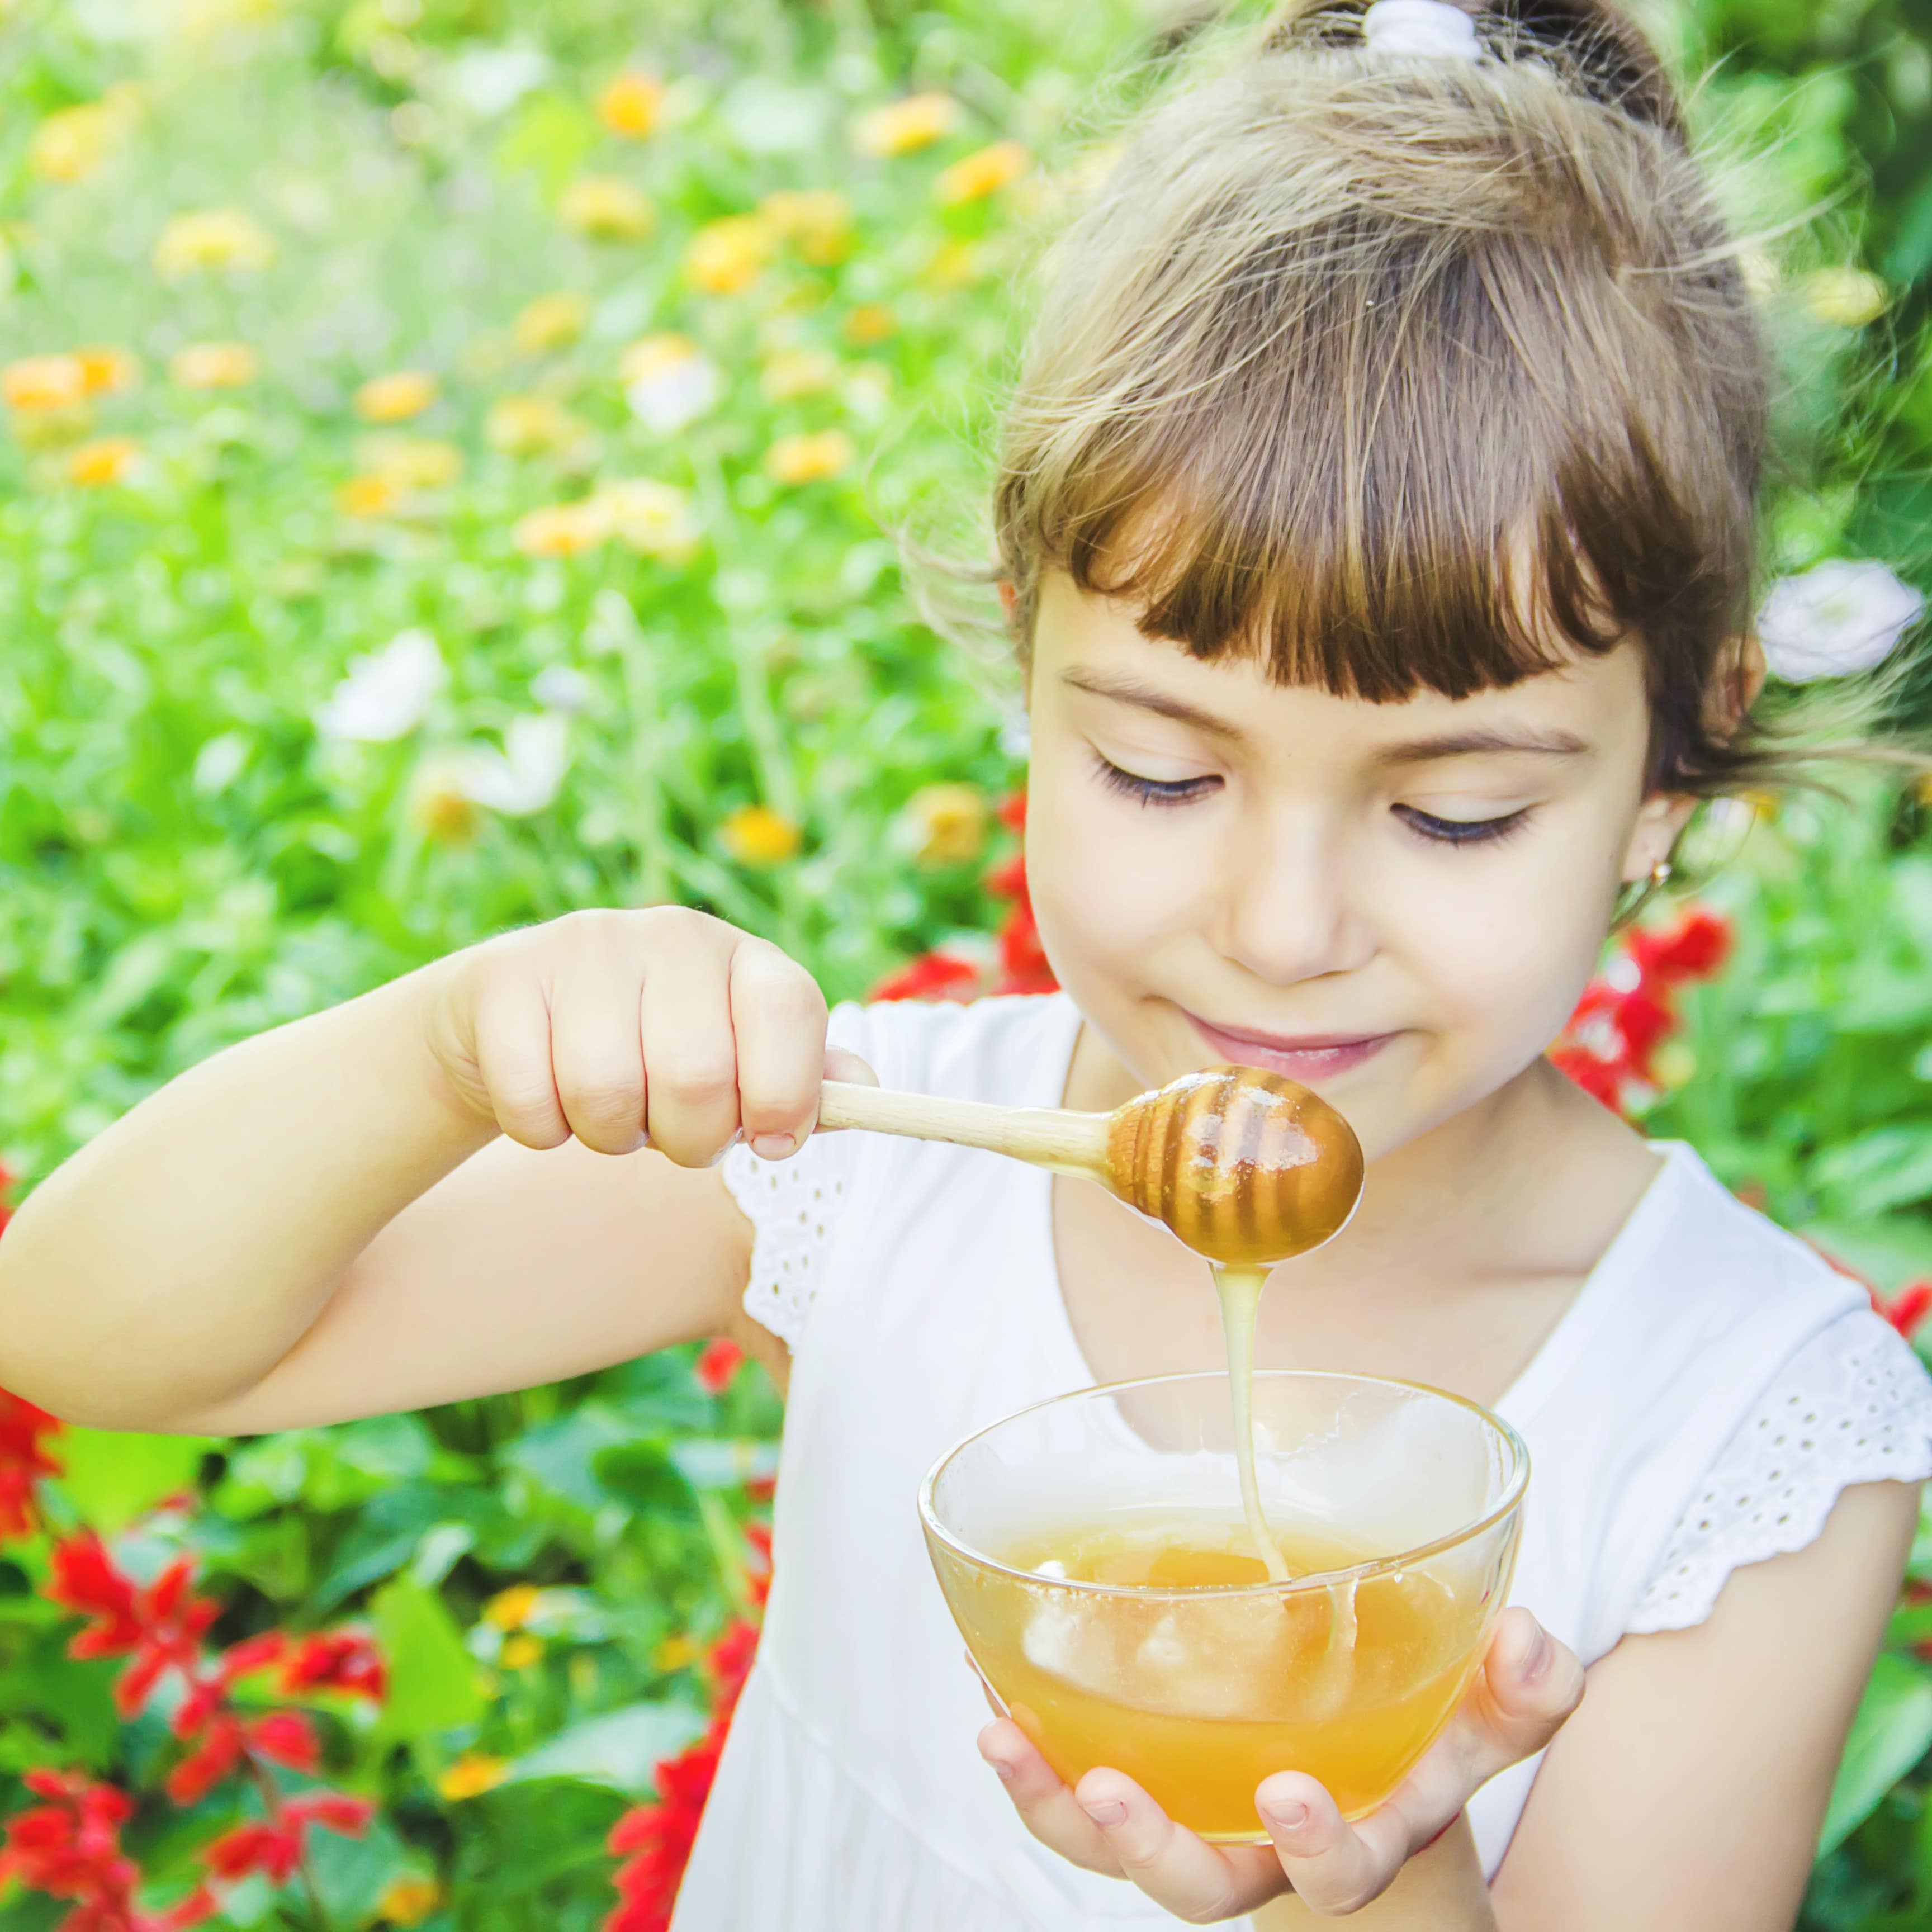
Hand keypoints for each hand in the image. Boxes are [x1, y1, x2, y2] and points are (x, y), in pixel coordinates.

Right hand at [423, 907, 872, 1162]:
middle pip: (696, 1075)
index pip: (789, 1009)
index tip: (772, 1141)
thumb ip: (803, 1082)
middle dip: (688, 1139)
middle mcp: (670, 934)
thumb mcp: (736, 1063)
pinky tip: (547, 1099)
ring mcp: (584, 946)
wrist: (515, 1021)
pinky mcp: (504, 977)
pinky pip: (530, 1101)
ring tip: (610, 1112)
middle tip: (669, 1131)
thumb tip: (870, 1092)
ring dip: (609, 1137)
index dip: (786, 1093)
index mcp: (742, 957)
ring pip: (605, 1093)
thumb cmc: (650, 1054)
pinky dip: (541, 1131)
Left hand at [978, 1606, 1584, 1921]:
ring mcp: (1191, 1815)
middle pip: (1194, 1886)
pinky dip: (1031, 1738)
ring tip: (1001, 1736)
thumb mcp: (1488, 1711)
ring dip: (1052, 1799)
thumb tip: (1527, 1637)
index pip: (1335, 1875)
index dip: (1317, 1849)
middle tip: (1115, 1796)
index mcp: (1350, 1837)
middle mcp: (1257, 1847)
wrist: (1372, 1757)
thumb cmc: (1428, 1729)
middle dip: (1150, 1850)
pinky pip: (1071, 1776)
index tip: (1291, 1795)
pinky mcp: (1140, 1769)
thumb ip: (1524, 1687)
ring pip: (1110, 1842)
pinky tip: (987, 1672)